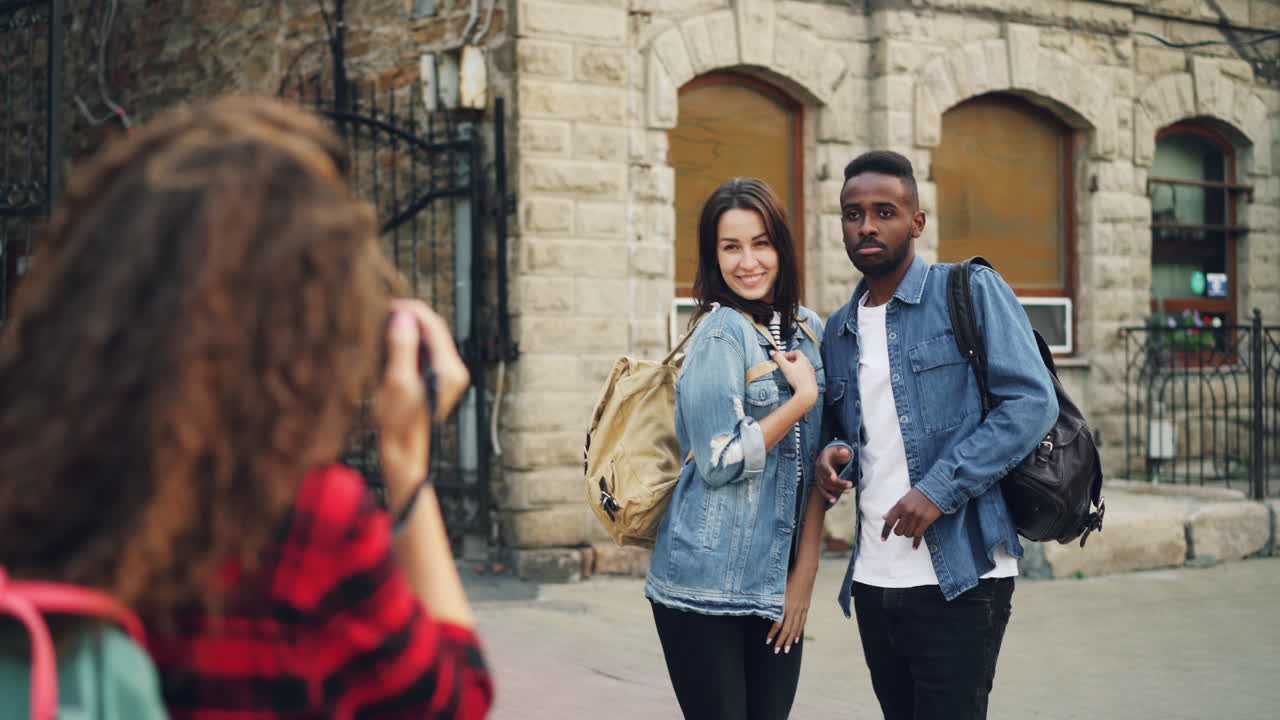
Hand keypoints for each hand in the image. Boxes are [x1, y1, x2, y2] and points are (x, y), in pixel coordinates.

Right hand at [375, 299, 469, 510]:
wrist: (404, 447)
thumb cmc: (399, 421)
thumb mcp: (397, 382)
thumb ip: (402, 348)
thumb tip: (403, 318)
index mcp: (449, 369)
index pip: (434, 325)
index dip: (412, 310)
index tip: (389, 305)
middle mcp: (454, 369)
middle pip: (435, 329)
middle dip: (411, 316)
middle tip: (385, 311)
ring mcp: (447, 373)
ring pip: (430, 337)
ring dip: (410, 327)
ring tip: (386, 322)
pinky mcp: (438, 376)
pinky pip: (426, 349)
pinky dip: (410, 341)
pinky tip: (392, 340)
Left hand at [766, 562, 816, 654]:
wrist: (805, 572)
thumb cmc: (789, 577)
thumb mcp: (778, 589)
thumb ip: (773, 602)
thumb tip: (767, 614)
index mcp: (786, 605)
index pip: (778, 624)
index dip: (773, 634)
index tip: (768, 642)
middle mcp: (794, 609)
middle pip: (788, 629)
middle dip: (782, 641)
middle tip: (777, 651)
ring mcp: (802, 609)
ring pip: (796, 628)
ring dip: (790, 640)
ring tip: (786, 649)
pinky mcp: (806, 607)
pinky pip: (802, 623)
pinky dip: (798, 632)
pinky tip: (796, 638)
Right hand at [772, 349, 817, 408]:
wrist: (807, 392)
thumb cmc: (797, 378)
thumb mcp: (785, 367)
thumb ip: (778, 358)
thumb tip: (772, 351)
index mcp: (803, 359)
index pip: (796, 352)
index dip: (788, 354)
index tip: (782, 359)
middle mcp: (809, 364)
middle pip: (799, 359)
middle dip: (790, 361)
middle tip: (783, 365)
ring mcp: (811, 372)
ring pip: (801, 366)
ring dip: (794, 368)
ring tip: (788, 373)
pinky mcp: (811, 379)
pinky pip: (804, 374)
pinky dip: (798, 374)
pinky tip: (794, 380)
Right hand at [815, 444, 852, 504]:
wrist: (828, 456)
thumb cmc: (835, 453)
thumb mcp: (839, 450)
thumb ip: (842, 451)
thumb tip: (845, 452)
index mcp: (822, 459)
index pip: (824, 467)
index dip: (829, 472)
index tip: (834, 478)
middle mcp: (818, 469)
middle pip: (827, 478)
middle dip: (839, 483)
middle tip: (850, 484)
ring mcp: (818, 476)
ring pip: (826, 485)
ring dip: (837, 489)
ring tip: (848, 491)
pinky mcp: (820, 482)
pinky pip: (822, 490)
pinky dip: (827, 495)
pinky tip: (833, 500)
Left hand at [881, 488, 942, 548]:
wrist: (935, 489)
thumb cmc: (918, 495)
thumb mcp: (904, 499)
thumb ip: (894, 509)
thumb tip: (884, 517)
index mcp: (900, 505)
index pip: (889, 521)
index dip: (885, 532)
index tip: (883, 539)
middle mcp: (907, 512)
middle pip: (898, 531)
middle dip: (900, 532)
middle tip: (904, 528)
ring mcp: (917, 517)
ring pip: (908, 534)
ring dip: (909, 534)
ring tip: (912, 529)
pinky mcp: (926, 520)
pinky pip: (918, 535)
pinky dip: (916, 543)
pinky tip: (914, 547)